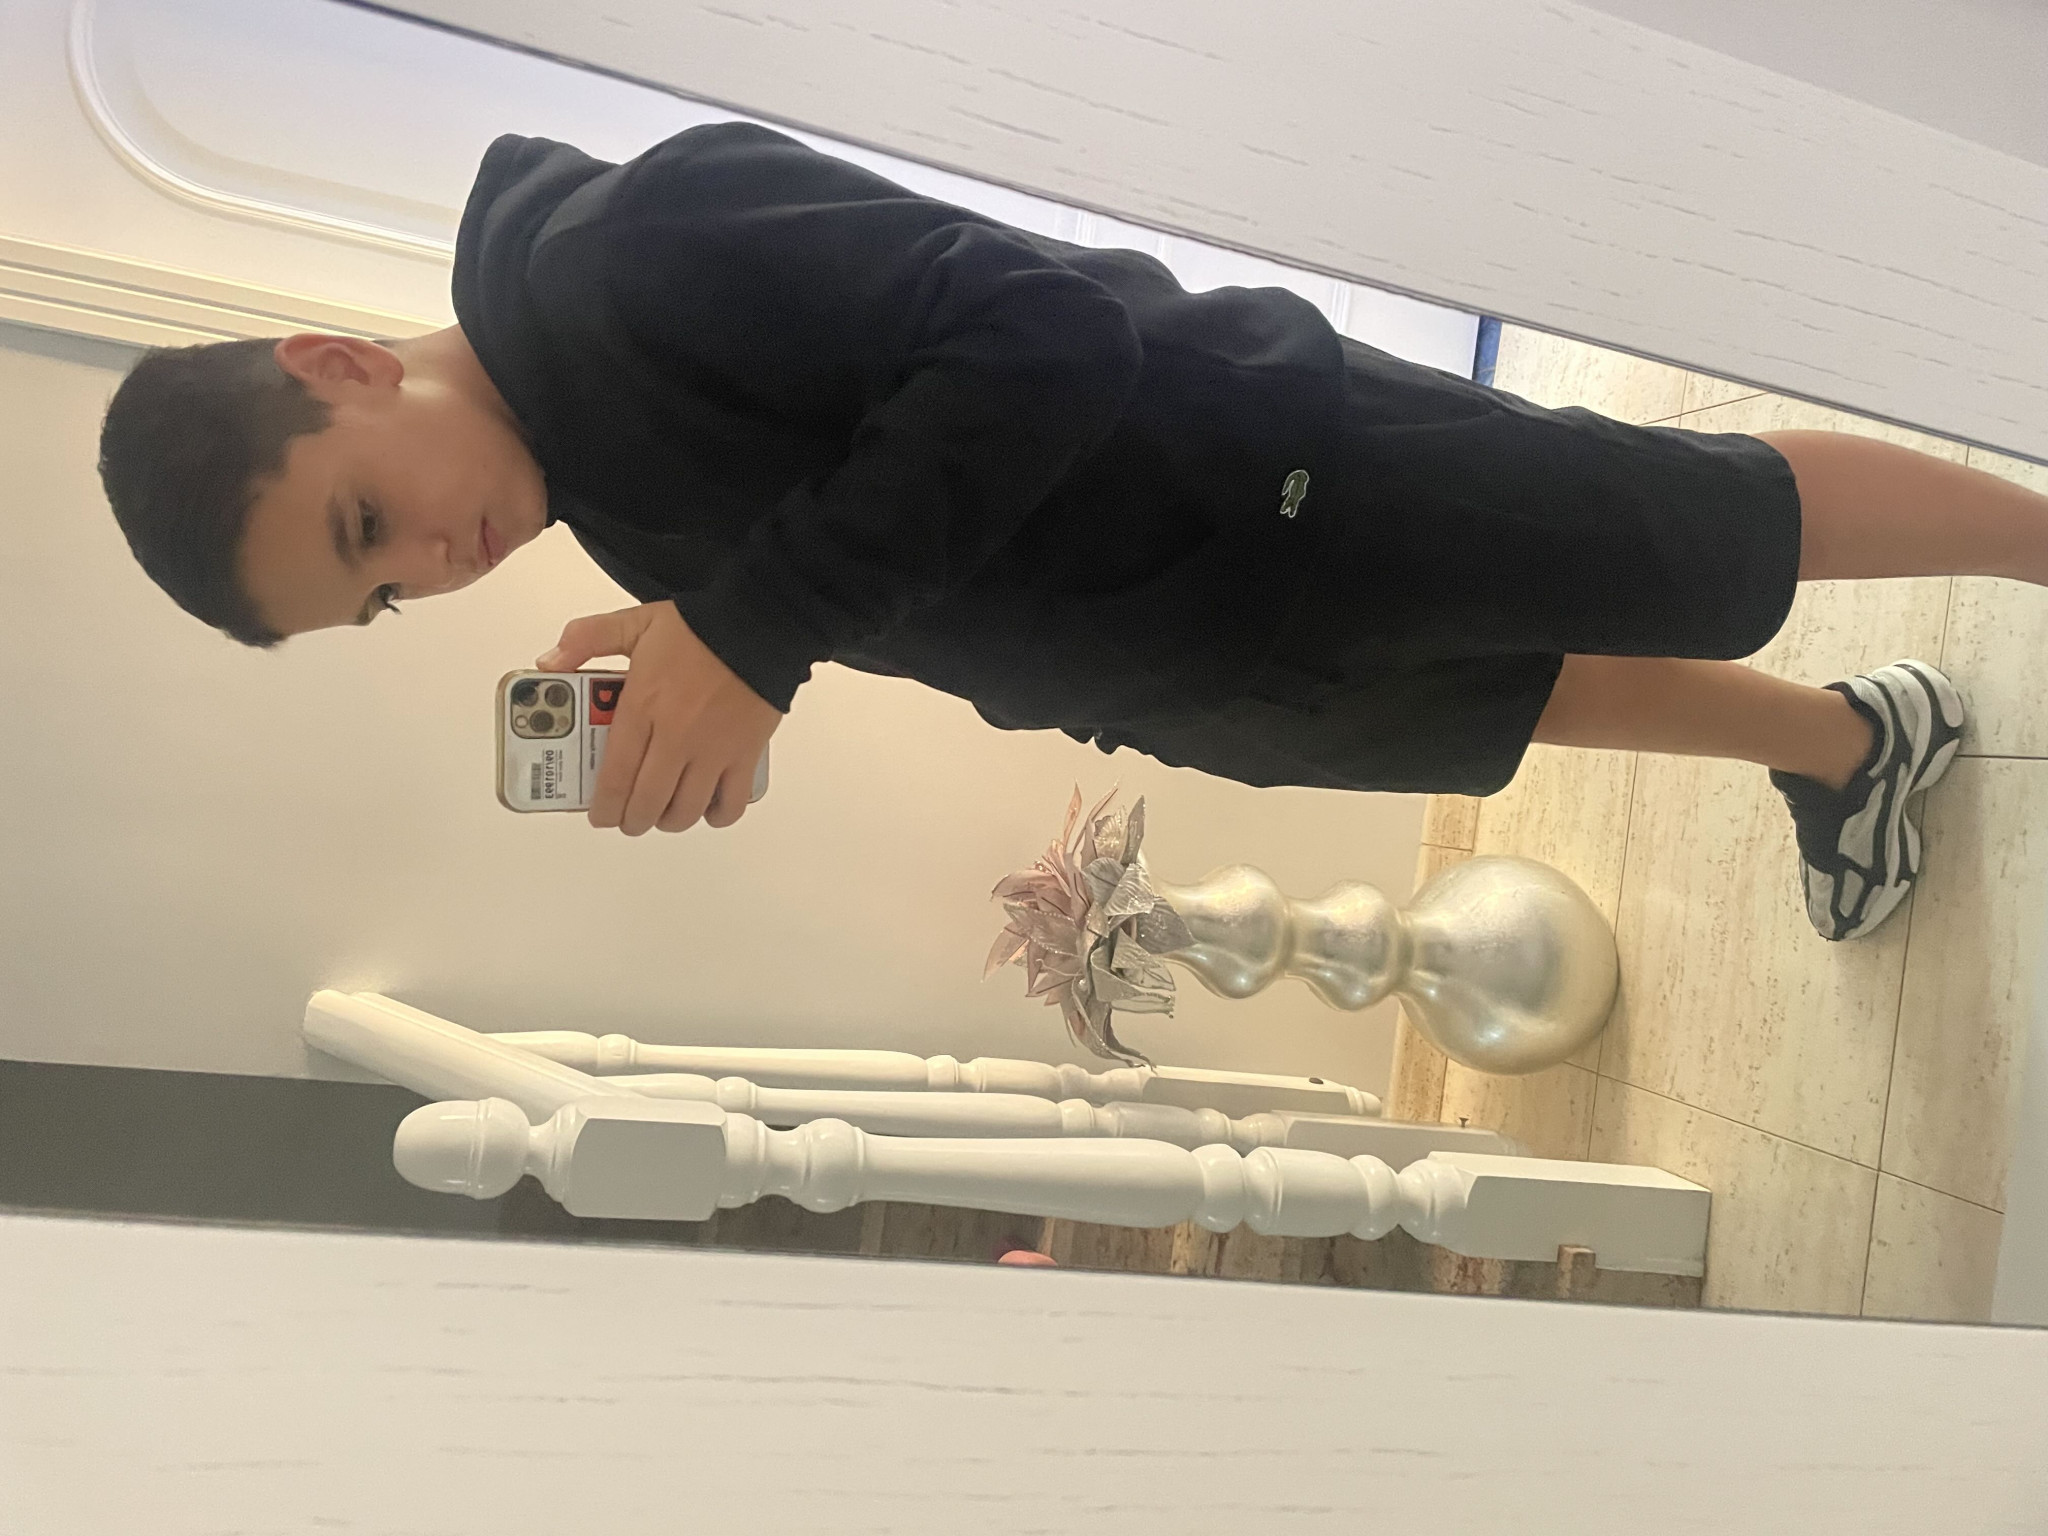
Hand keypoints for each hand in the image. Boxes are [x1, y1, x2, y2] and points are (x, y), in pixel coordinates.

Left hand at [537, 602, 781, 834]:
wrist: (759, 624)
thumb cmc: (698, 628)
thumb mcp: (634, 623)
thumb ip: (586, 639)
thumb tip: (549, 664)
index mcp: (642, 707)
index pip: (614, 776)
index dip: (603, 807)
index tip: (598, 814)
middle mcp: (676, 736)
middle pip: (647, 803)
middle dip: (631, 820)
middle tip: (626, 818)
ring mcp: (713, 750)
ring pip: (685, 810)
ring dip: (668, 821)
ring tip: (661, 813)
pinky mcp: (745, 754)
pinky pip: (730, 803)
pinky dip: (716, 816)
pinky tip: (706, 809)